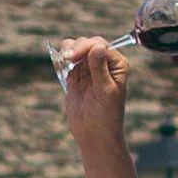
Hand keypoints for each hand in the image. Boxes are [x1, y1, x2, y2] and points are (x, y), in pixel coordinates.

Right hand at [57, 36, 130, 153]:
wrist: (94, 134)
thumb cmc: (106, 116)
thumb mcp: (105, 92)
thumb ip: (100, 69)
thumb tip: (97, 47)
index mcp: (117, 65)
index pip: (101, 46)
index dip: (87, 47)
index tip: (74, 56)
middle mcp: (104, 63)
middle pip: (88, 43)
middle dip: (76, 48)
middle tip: (66, 59)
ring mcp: (89, 68)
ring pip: (76, 48)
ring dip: (68, 50)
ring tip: (63, 61)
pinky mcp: (75, 75)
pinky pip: (67, 60)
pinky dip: (61, 59)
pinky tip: (60, 65)